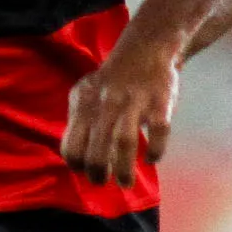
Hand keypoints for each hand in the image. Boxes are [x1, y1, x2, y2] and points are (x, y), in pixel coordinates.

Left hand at [61, 40, 177, 187]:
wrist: (145, 49)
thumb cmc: (112, 81)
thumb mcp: (85, 94)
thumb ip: (79, 122)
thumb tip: (76, 158)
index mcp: (85, 105)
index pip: (71, 146)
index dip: (77, 164)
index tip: (86, 171)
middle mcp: (106, 104)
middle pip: (95, 150)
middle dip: (98, 173)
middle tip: (103, 182)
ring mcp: (134, 102)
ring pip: (124, 143)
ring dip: (124, 169)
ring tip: (125, 183)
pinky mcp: (160, 102)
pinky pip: (158, 132)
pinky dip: (155, 151)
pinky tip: (151, 158)